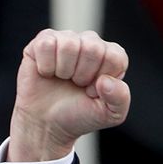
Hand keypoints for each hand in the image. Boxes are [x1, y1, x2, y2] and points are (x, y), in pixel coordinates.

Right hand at [6, 29, 130, 162]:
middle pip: (93, 48)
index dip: (101, 80)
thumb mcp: (109, 114)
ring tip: (62, 79)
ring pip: (69, 45)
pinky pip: (46, 45)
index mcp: (111, 56)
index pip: (115, 57)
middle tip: (76, 85)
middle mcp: (90, 42)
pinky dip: (46, 66)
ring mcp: (66, 39)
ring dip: (63, 70)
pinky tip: (47, 73)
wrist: (46, 123)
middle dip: (82, 75)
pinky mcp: (43, 42)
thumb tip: (105, 80)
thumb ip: (119, 99)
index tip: (92, 91)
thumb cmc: (78, 115)